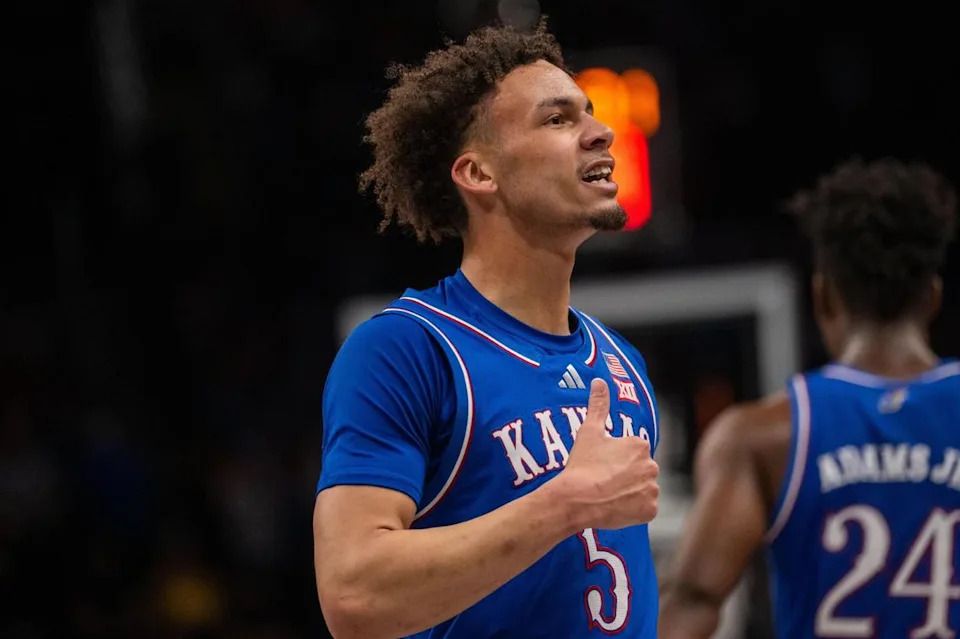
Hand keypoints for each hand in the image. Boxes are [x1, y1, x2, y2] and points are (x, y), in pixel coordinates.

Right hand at [555, 378, 659, 529]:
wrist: (577, 499)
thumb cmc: (582, 464)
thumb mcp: (589, 431)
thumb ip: (598, 405)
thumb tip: (599, 381)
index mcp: (639, 445)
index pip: (632, 452)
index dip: (615, 459)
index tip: (600, 465)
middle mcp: (651, 466)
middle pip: (639, 470)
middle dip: (625, 475)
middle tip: (603, 481)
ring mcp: (652, 489)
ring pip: (642, 489)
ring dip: (630, 492)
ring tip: (608, 495)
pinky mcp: (650, 510)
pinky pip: (644, 509)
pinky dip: (633, 509)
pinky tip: (615, 506)